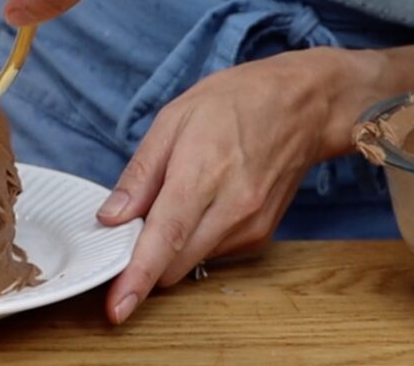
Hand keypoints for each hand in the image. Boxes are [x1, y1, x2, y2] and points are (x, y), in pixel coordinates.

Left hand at [96, 47, 387, 323]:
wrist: (302, 106)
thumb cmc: (235, 102)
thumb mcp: (174, 120)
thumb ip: (141, 174)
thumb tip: (111, 218)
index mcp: (202, 175)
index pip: (165, 239)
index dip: (137, 278)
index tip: (116, 309)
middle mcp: (232, 209)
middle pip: (174, 265)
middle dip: (144, 260)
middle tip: (130, 227)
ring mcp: (250, 226)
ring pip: (192, 263)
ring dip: (171, 249)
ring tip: (177, 199)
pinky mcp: (261, 235)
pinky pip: (213, 253)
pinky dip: (195, 241)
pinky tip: (202, 204)